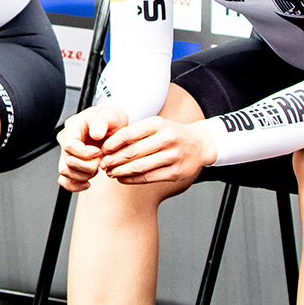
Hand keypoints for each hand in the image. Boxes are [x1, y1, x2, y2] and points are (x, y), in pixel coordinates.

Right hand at [57, 104, 130, 191]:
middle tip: (101, 160)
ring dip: (84, 175)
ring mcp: (68, 153)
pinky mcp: (72, 164)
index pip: (69, 145)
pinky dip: (75, 185)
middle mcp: (68, 140)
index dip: (84, 153)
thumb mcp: (110, 114)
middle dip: (87, 165)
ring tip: (97, 167)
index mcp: (74, 126)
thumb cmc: (110, 118)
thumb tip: (96, 133)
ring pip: (66, 172)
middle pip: (68, 161)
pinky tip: (87, 183)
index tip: (99, 153)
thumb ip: (102, 122)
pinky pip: (65, 180)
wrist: (114, 126)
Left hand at [100, 116, 217, 186]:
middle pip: (132, 152)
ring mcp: (172, 157)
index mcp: (158, 124)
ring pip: (139, 167)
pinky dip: (132, 180)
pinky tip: (122, 179)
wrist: (200, 144)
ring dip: (120, 171)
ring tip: (110, 173)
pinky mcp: (175, 173)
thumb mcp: (157, 125)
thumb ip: (137, 132)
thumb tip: (110, 144)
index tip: (103, 150)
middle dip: (113, 160)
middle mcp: (166, 139)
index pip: (128, 134)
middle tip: (103, 164)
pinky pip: (148, 178)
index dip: (112, 144)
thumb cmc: (174, 134)